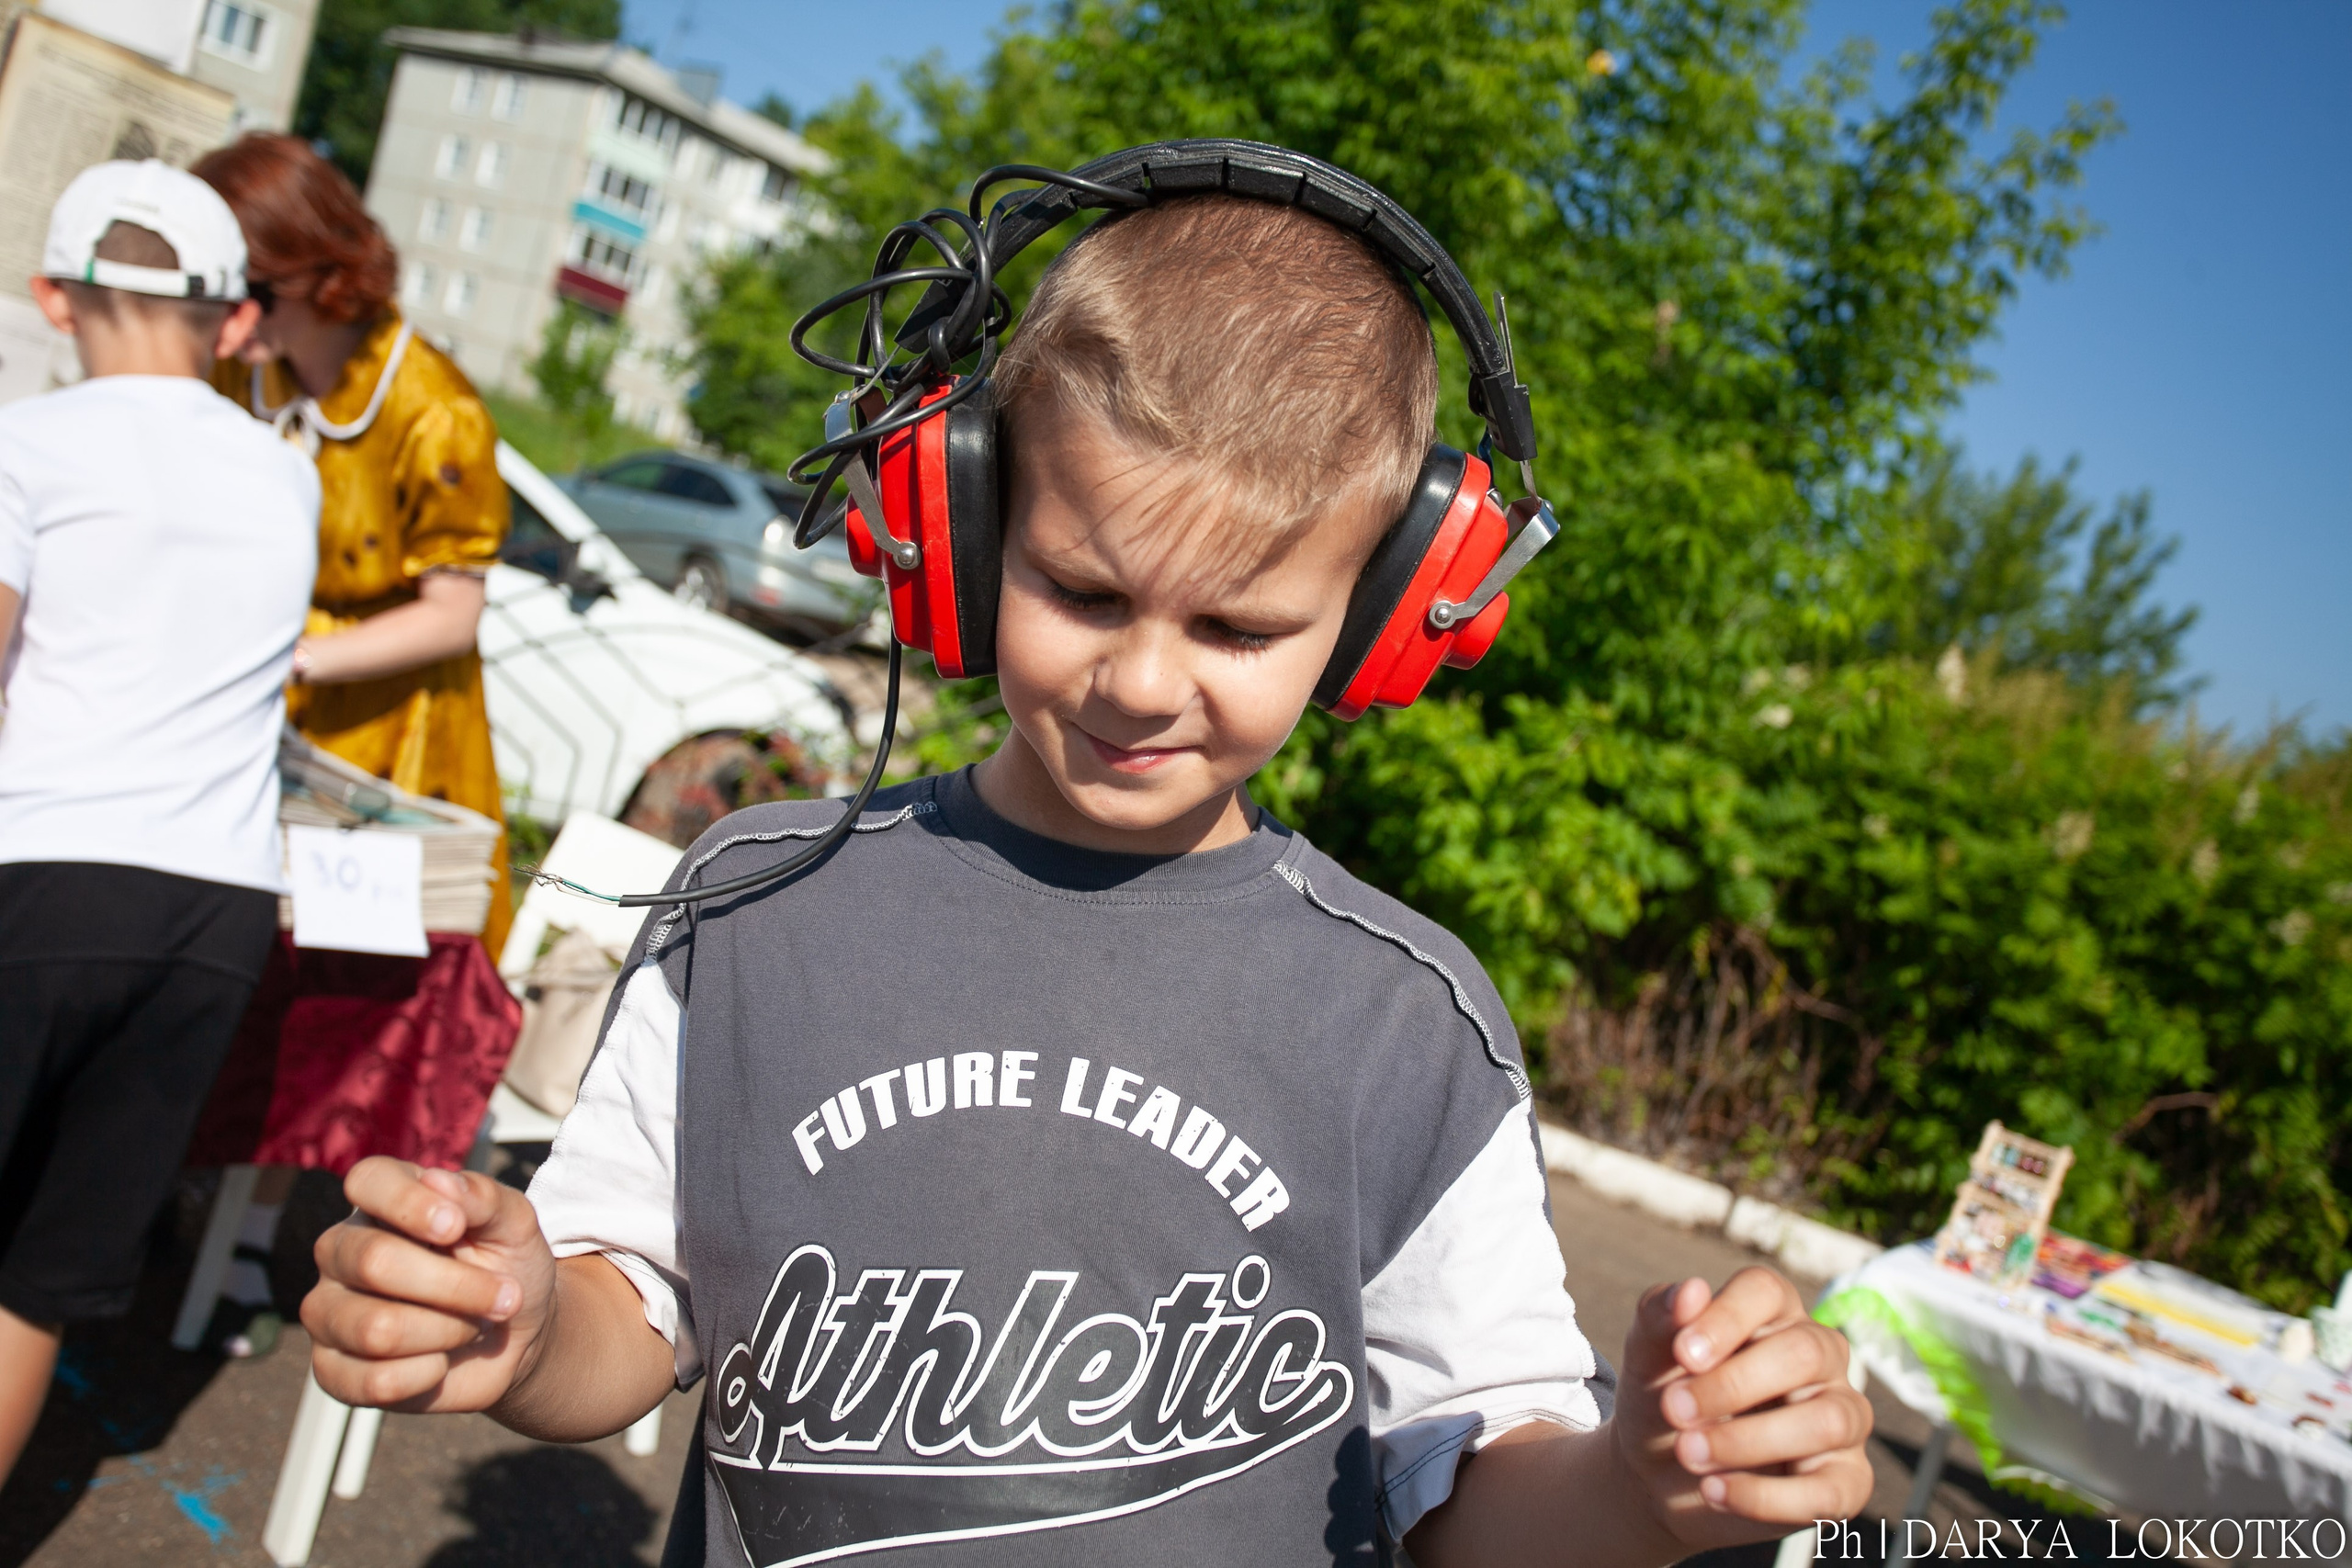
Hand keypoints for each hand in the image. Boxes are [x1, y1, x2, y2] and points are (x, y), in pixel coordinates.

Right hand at [301, 1157, 555, 1412]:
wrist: (516, 1335)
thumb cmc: (508, 1266)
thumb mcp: (515, 1224)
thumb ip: (484, 1197)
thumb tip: (439, 1181)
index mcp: (381, 1203)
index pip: (367, 1181)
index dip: (410, 1203)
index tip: (456, 1227)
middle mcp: (342, 1252)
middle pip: (374, 1262)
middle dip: (456, 1287)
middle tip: (503, 1295)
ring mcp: (329, 1312)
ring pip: (375, 1329)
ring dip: (448, 1332)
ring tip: (471, 1326)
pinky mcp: (332, 1370)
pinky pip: (372, 1381)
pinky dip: (427, 1374)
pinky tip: (441, 1362)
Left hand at [1612, 1266, 1873, 1547]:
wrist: (1657, 1474)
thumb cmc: (1664, 1397)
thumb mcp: (1647, 1356)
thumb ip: (1659, 1316)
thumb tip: (1691, 1290)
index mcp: (1773, 1313)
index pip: (1767, 1292)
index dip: (1726, 1319)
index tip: (1681, 1355)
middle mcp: (1820, 1359)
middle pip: (1804, 1353)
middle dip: (1732, 1385)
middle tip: (1674, 1410)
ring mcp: (1841, 1418)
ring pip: (1826, 1421)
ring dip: (1747, 1441)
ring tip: (1687, 1453)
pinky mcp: (1845, 1481)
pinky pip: (1828, 1490)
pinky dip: (1764, 1497)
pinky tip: (1713, 1492)